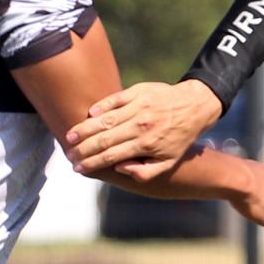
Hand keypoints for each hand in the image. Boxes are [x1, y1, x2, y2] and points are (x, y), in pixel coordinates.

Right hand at [66, 80, 222, 179]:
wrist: (195, 106)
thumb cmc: (179, 138)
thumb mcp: (168, 162)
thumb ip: (144, 172)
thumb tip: (119, 169)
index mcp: (146, 145)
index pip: (111, 156)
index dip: (92, 163)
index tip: (78, 168)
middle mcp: (140, 125)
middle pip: (103, 138)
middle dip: (83, 148)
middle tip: (69, 154)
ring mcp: (139, 107)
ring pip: (105, 119)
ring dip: (85, 128)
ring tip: (69, 136)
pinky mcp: (138, 92)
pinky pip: (115, 99)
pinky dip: (100, 106)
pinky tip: (88, 114)